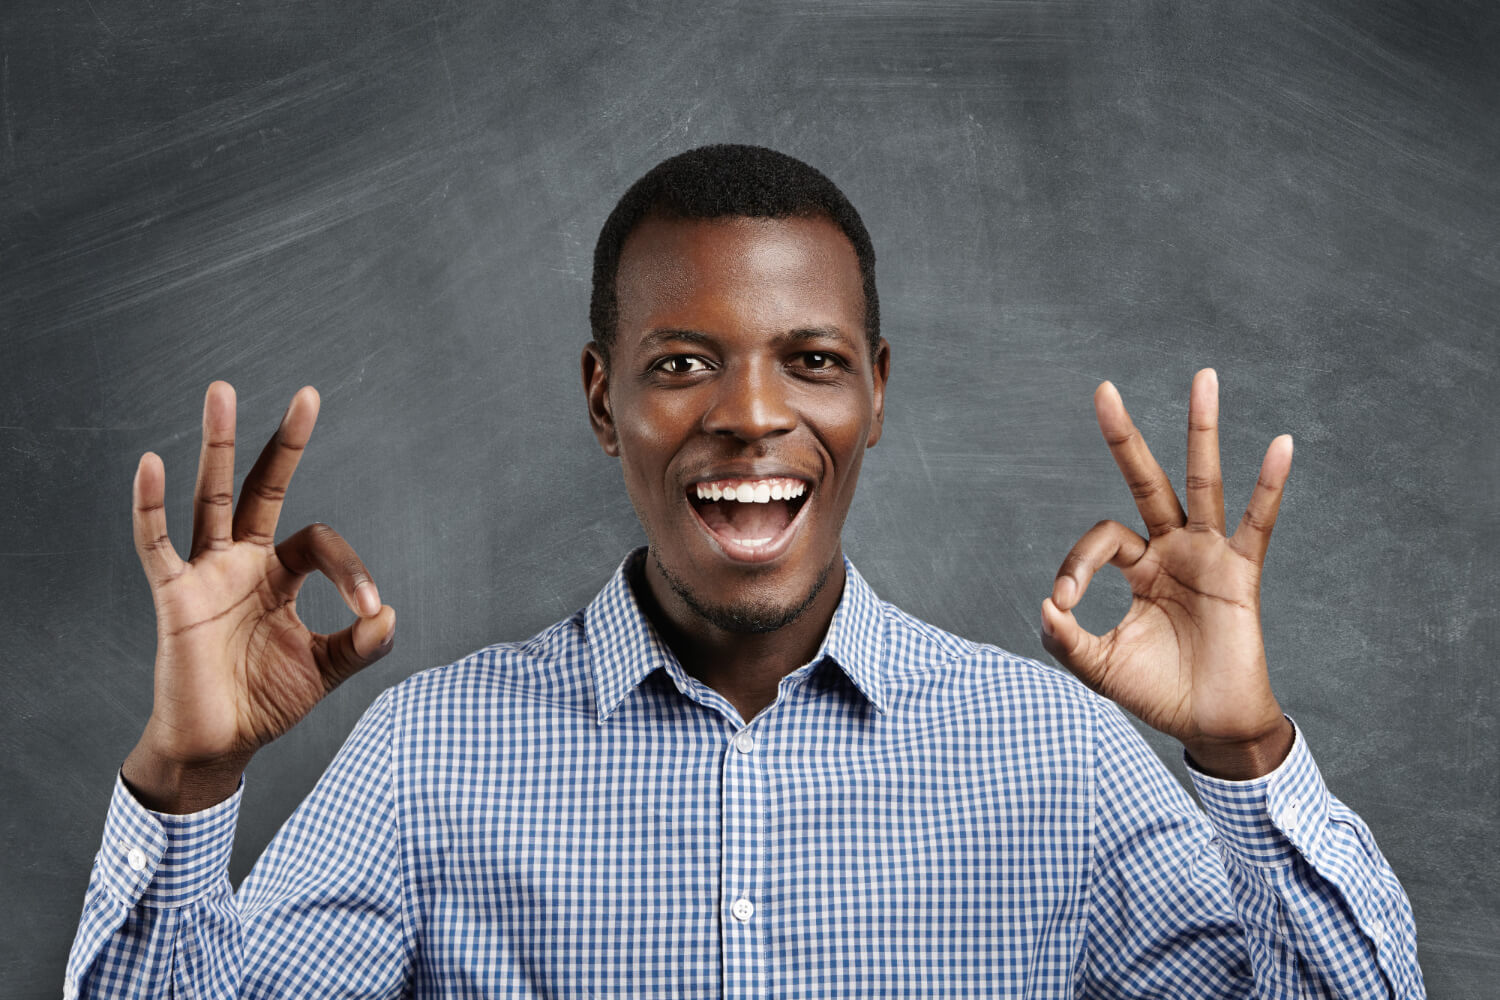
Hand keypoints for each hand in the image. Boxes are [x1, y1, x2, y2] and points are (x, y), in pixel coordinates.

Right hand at [122, 382, 395, 811]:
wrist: (219, 746)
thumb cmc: (266, 702)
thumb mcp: (325, 670)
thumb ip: (360, 644)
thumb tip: (390, 615)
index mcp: (278, 574)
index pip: (320, 543)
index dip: (351, 571)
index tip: (369, 610)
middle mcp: (242, 562)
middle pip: (263, 487)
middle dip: (284, 444)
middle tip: (308, 395)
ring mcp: (205, 573)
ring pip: (212, 496)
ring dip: (219, 445)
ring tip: (223, 391)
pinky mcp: (174, 596)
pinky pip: (156, 543)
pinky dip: (149, 505)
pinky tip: (150, 462)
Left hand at [1040, 369, 1294, 778]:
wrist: (1209, 727)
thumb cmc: (1158, 692)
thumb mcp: (1097, 666)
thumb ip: (1065, 639)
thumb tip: (1046, 605)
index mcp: (1139, 567)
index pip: (1100, 541)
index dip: (1074, 567)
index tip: (1064, 606)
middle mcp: (1173, 550)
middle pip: (1146, 481)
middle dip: (1125, 437)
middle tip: (1103, 389)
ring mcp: (1208, 555)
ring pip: (1202, 481)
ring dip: (1200, 429)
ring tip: (1202, 376)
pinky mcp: (1241, 573)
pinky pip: (1258, 522)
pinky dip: (1269, 485)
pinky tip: (1280, 445)